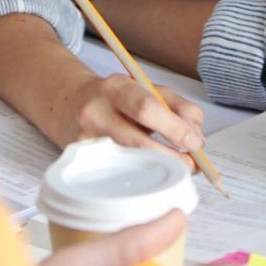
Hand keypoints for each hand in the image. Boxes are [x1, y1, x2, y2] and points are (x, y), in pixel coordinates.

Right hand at [59, 73, 205, 168]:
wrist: (68, 104)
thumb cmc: (117, 98)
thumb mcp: (146, 88)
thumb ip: (178, 106)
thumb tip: (197, 137)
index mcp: (117, 88)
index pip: (147, 108)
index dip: (175, 128)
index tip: (195, 143)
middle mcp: (97, 113)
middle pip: (138, 141)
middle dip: (172, 157)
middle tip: (192, 165)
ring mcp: (86, 141)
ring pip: (129, 163)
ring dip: (160, 169)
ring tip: (177, 170)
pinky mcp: (81, 163)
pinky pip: (118, 175)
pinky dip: (140, 177)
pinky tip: (151, 175)